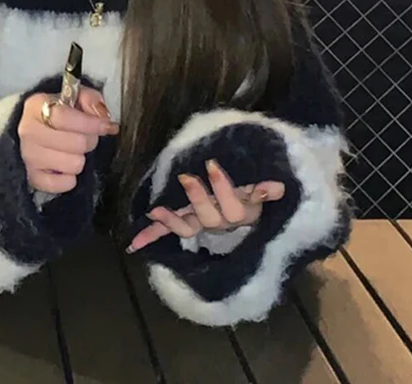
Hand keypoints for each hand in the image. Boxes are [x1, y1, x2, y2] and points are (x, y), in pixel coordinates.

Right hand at [19, 87, 118, 194]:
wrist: (37, 129)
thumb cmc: (59, 111)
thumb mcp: (75, 96)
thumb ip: (91, 99)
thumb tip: (103, 116)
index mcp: (36, 106)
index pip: (65, 117)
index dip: (91, 124)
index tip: (107, 126)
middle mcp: (28, 131)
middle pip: (75, 143)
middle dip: (89, 141)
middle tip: (87, 138)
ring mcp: (28, 156)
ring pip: (73, 165)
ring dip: (80, 159)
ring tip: (74, 151)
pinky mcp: (32, 178)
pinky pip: (62, 185)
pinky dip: (69, 178)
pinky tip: (65, 167)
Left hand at [127, 159, 284, 252]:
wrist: (248, 221)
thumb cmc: (252, 199)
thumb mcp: (260, 194)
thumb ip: (264, 192)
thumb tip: (277, 188)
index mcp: (239, 212)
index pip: (233, 206)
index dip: (223, 188)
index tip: (212, 165)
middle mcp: (218, 221)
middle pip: (209, 215)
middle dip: (197, 196)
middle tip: (186, 177)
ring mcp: (201, 223)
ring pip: (187, 226)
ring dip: (170, 221)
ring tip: (154, 212)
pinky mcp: (187, 223)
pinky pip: (168, 231)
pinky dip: (151, 236)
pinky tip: (133, 245)